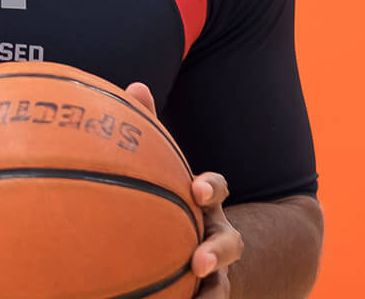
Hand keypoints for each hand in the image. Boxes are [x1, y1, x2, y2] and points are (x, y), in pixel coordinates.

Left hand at [125, 82, 243, 298]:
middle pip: (229, 244)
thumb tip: (135, 85)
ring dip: (212, 294)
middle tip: (198, 261)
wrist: (213, 251)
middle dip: (217, 251)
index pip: (217, 190)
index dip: (211, 188)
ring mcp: (216, 271)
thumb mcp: (170, 170)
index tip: (198, 190)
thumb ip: (154, 130)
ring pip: (222, 286)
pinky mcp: (208, 295)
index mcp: (208, 202)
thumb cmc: (179, 201)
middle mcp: (218, 236)